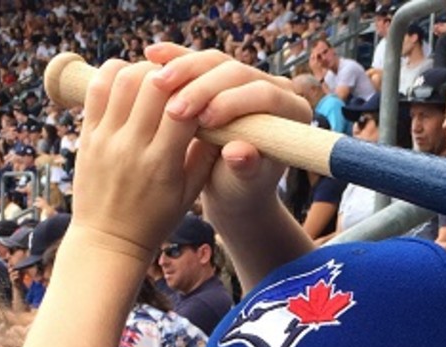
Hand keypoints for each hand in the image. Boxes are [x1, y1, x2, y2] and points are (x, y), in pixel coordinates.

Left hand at [69, 58, 208, 266]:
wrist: (109, 241)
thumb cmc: (155, 219)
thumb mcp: (189, 194)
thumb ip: (206, 156)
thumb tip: (224, 119)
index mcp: (161, 164)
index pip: (182, 110)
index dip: (196, 95)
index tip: (202, 96)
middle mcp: (132, 148)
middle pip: (154, 87)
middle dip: (172, 78)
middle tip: (180, 81)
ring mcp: (106, 139)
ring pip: (125, 79)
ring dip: (144, 70)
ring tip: (156, 80)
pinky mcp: (87, 135)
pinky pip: (97, 87)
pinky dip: (115, 72)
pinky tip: (130, 79)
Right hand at [142, 45, 310, 221]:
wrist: (230, 187)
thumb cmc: (240, 192)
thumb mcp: (242, 185)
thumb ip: (246, 169)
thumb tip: (240, 154)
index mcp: (293, 112)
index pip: (264, 95)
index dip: (233, 103)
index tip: (203, 119)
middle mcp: (276, 87)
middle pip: (237, 72)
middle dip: (203, 88)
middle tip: (174, 108)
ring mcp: (249, 76)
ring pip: (215, 61)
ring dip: (183, 70)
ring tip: (157, 84)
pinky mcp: (224, 74)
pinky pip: (198, 60)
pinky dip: (174, 58)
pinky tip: (152, 55)